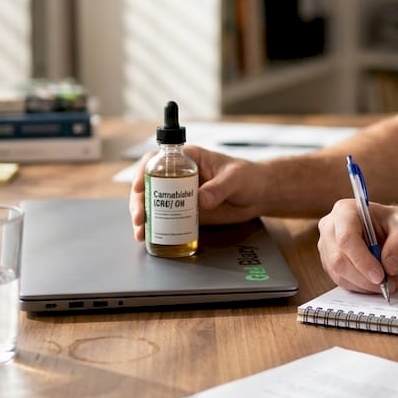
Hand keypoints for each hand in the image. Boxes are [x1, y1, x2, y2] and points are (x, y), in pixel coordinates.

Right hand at [129, 145, 264, 240]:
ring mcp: (180, 195)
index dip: (144, 171)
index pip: (158, 160)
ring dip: (144, 218)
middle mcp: (179, 175)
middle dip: (140, 202)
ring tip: (141, 233)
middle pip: (150, 185)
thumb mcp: (235, 178)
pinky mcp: (185, 212)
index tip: (139, 186)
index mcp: (188, 158)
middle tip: (140, 218)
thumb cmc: (248, 176)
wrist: (259, 195)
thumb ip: (219, 187)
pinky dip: (156, 228)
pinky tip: (150, 238)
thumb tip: (201, 200)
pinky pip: (166, 219)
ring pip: (153, 203)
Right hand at [317, 199, 397, 294]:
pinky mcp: (329, 263)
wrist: (384, 227)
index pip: (347, 238)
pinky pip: (341, 281)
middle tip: (388, 284)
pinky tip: (375, 282)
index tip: (380, 275)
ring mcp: (327, 246)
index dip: (362, 260)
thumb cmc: (391, 221)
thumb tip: (390, 266)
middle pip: (339, 260)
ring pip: (339, 274)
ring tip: (388, 283)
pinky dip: (360, 286)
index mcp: (345, 211)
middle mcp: (330, 227)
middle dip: (365, 278)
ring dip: (364, 284)